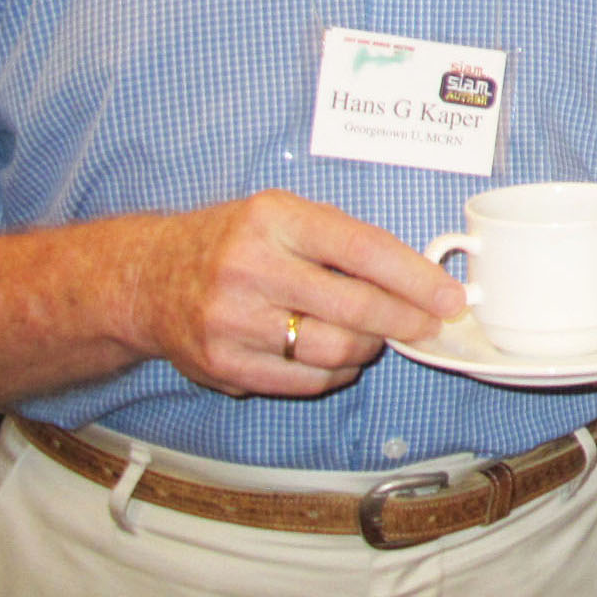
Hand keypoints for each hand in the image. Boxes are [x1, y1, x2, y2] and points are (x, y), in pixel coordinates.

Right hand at [126, 191, 463, 398]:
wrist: (147, 278)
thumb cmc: (233, 241)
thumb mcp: (283, 215)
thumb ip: (343, 240)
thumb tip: (418, 276)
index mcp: (274, 219)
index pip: (363, 249)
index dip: (415, 277)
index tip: (450, 297)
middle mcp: (250, 268)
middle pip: (353, 307)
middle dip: (405, 320)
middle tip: (430, 325)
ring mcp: (233, 321)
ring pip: (333, 350)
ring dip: (369, 348)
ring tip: (377, 336)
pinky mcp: (223, 364)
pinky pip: (304, 381)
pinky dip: (335, 372)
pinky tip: (340, 356)